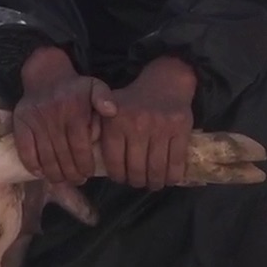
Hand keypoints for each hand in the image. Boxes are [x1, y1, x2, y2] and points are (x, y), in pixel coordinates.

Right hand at [11, 47, 115, 185]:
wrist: (45, 76)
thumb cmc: (75, 89)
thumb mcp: (95, 86)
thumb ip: (105, 97)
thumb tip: (112, 111)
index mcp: (74, 111)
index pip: (80, 148)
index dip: (85, 165)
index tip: (88, 173)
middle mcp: (54, 116)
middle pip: (63, 156)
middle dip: (72, 173)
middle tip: (78, 179)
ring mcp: (36, 121)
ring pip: (46, 157)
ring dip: (55, 174)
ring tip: (63, 179)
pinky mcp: (21, 123)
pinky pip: (25, 150)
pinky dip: (32, 165)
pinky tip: (41, 173)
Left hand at [98, 56, 197, 190]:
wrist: (165, 83)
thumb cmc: (133, 100)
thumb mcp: (109, 109)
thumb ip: (96, 128)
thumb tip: (86, 154)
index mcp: (115, 121)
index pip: (114, 161)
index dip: (117, 175)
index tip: (120, 178)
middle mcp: (136, 124)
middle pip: (135, 169)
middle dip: (136, 181)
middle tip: (137, 182)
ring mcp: (160, 127)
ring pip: (156, 169)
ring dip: (154, 182)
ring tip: (152, 183)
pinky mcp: (180, 129)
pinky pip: (176, 162)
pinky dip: (172, 176)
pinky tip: (168, 179)